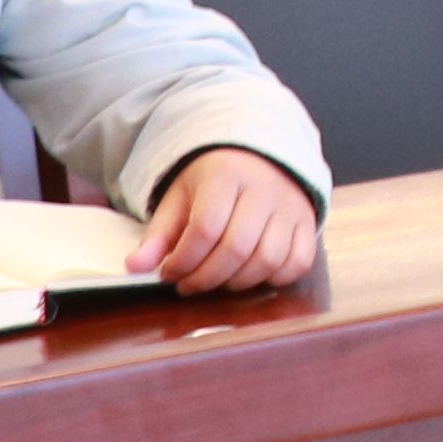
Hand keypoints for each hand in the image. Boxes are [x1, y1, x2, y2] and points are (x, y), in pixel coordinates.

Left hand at [139, 145, 321, 293]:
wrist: (260, 156)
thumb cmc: (215, 180)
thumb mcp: (181, 196)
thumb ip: (159, 234)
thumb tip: (135, 268)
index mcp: (227, 174)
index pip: (205, 227)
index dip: (183, 260)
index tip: (168, 273)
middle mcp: (264, 189)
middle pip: (236, 248)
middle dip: (206, 277)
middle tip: (188, 285)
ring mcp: (291, 207)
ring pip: (268, 260)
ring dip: (237, 282)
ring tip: (216, 280)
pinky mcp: (308, 223)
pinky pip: (297, 262)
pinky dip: (273, 278)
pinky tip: (250, 275)